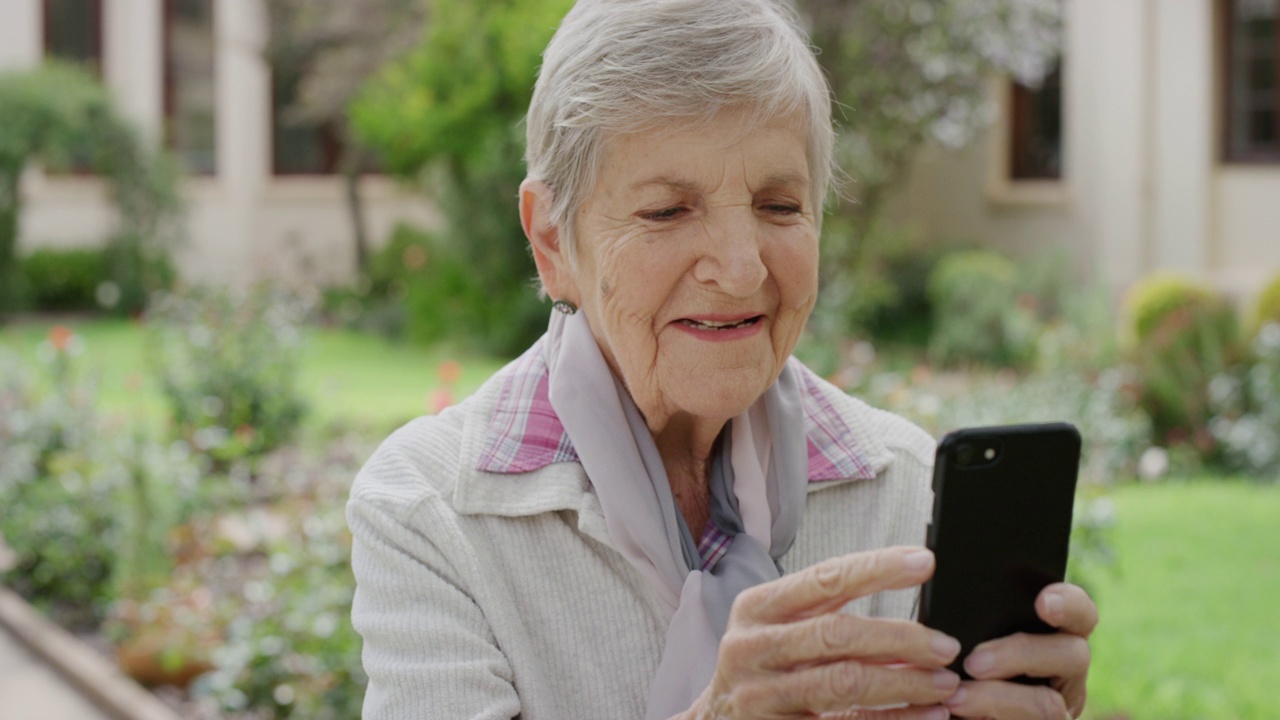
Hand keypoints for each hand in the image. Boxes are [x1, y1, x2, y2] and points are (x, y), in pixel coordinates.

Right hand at [684, 546, 961, 719]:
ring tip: (944, 683)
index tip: (924, 562)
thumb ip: (825, 612)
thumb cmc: (760, 668)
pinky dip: (893, 719)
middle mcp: (752, 648)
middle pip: (837, 634)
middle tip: (946, 646)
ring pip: (844, 683)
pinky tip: (925, 715)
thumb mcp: (776, 627)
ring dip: (904, 682)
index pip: (823, 579)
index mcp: (755, 608)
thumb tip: (904, 595)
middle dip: (900, 637)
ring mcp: (760, 696)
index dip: (876, 568)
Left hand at [943, 583, 1096, 719]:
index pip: (1080, 613)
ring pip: (1049, 704)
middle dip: (1021, 654)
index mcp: (1050, 638)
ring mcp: (1059, 711)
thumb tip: (945, 579)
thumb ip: (968, 621)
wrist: (939, 713)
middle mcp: (1064, 675)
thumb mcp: (958, 641)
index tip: (1043, 601)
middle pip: (1074, 655)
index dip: (1069, 603)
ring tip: (955, 696)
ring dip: (998, 698)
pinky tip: (953, 714)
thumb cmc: (947, 672)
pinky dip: (988, 719)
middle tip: (973, 662)